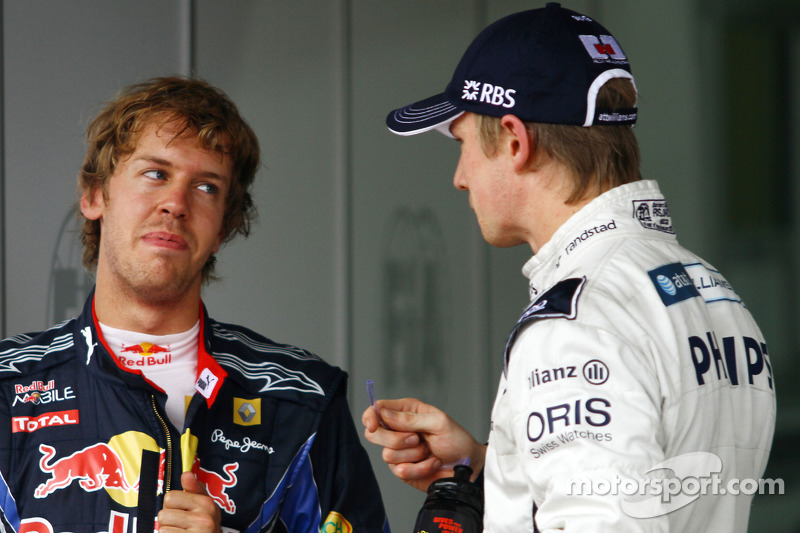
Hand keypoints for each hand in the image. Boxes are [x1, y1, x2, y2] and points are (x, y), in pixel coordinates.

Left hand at [158, 472, 221, 532]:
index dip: (173, 505)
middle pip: (163, 513)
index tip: (183, 511)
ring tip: (180, 532)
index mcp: (207, 503)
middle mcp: (203, 518)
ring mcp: (197, 532)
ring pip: (162, 527)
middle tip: (181, 525)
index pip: (171, 496)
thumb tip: (186, 474)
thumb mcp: (206, 506)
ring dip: (168, 531)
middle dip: (168, 520)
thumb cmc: (206, 525)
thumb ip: (195, 489)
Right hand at [362, 398, 486, 491]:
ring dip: (414, 455)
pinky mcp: (403, 469)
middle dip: (396, 439)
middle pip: (374, 434)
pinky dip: (419, 468)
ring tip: (429, 451)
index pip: (377, 409)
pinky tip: (430, 463)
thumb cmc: (456, 439)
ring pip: (387, 455)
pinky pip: (400, 471)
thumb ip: (410, 418)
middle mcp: (399, 430)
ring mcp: (400, 451)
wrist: (467, 466)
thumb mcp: (438, 422)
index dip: (370, 416)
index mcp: (406, 412)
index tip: (373, 425)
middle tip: (416, 438)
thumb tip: (384, 413)